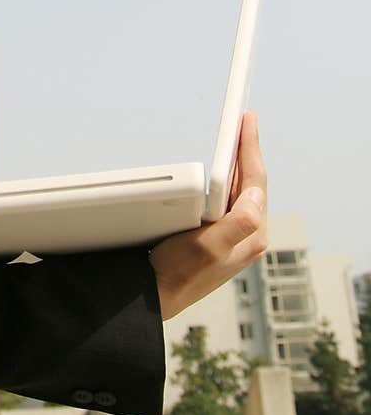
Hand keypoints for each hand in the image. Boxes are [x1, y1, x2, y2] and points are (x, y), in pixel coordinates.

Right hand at [149, 110, 267, 321]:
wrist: (158, 295)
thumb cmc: (179, 273)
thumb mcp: (209, 248)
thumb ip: (239, 222)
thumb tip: (256, 194)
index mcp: (251, 233)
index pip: (255, 180)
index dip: (251, 146)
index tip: (247, 119)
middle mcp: (248, 234)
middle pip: (252, 181)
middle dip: (248, 150)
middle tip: (243, 121)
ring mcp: (236, 236)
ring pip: (242, 190)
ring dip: (239, 164)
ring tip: (236, 139)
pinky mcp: (221, 237)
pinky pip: (231, 201)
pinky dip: (228, 180)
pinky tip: (222, 172)